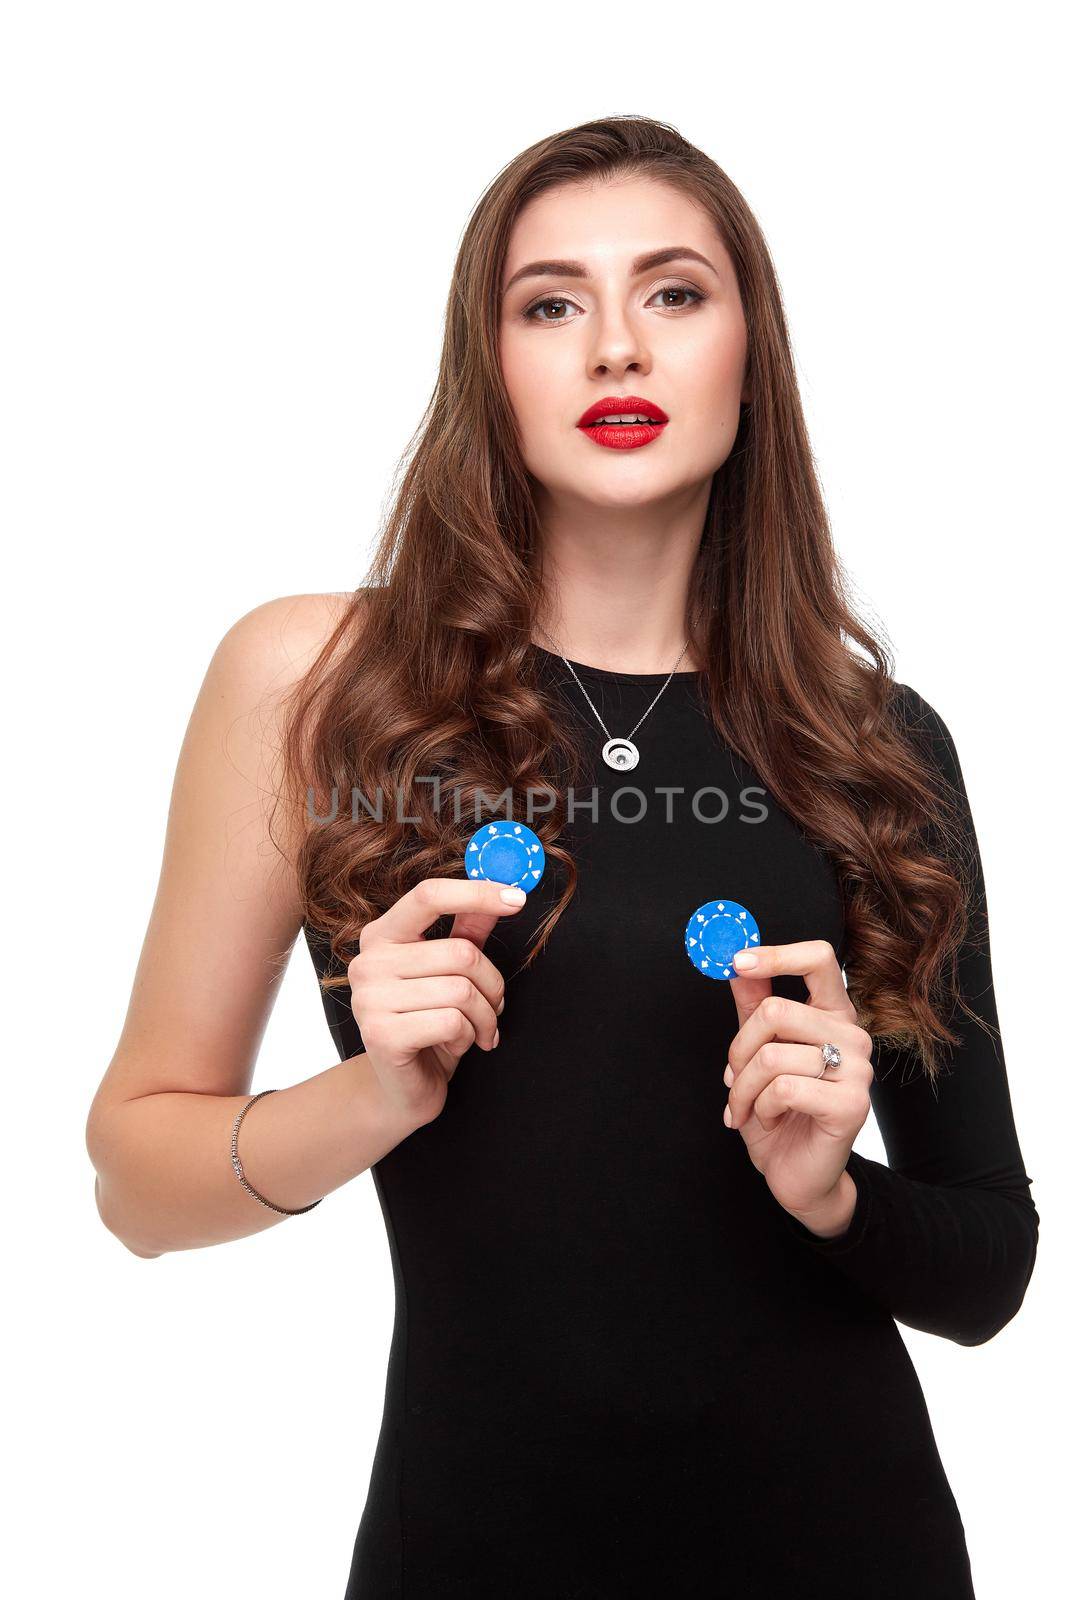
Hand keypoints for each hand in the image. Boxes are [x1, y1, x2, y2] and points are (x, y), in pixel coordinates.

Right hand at [348, 877, 525, 1128]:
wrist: (401, 1091)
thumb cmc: (428, 1025)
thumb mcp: (450, 973)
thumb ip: (468, 931)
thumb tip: (501, 893)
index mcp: (381, 936)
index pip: (428, 895)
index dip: (476, 893)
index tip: (517, 898)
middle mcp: (368, 962)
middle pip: (460, 953)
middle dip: (492, 986)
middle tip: (493, 1007)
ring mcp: (370, 999)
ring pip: (461, 990)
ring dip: (484, 1017)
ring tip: (475, 1031)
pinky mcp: (382, 1035)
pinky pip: (452, 1022)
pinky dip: (468, 1037)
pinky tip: (455, 1046)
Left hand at [723, 940, 873, 1233]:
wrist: (797, 1175)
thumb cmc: (779, 1113)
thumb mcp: (757, 1055)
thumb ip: (753, 1006)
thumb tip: (736, 963)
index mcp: (833, 1015)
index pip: (819, 958)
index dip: (775, 955)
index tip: (737, 961)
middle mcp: (853, 1036)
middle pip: (776, 1011)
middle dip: (738, 1050)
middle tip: (732, 1078)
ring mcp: (858, 1070)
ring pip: (772, 1054)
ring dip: (742, 1087)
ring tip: (744, 1107)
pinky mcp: (851, 1104)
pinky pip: (782, 1088)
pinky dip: (760, 1107)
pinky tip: (769, 1120)